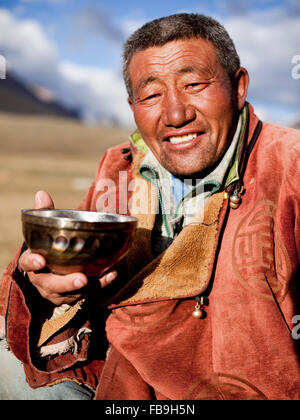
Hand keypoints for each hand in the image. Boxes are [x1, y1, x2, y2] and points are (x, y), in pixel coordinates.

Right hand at [18, 190, 117, 305]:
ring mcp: (57, 291)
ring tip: (96, 278)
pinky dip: (100, 283)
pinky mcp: (72, 295)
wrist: (52, 268)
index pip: (27, 263)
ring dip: (86, 287)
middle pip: (50, 284)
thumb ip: (45, 213)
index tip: (41, 260)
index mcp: (33, 262)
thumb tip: (41, 193)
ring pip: (69, 293)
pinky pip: (87, 293)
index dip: (32, 262)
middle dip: (66, 283)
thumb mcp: (45, 231)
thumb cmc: (49, 245)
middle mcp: (42, 280)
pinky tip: (112, 274)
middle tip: (81, 279)